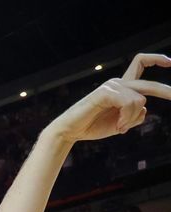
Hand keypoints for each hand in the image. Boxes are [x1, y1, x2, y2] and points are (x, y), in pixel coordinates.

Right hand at [46, 54, 170, 143]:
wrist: (70, 131)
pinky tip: (118, 125)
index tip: (170, 62)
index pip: (140, 64)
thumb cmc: (92, 127)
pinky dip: (127, 117)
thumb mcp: (121, 123)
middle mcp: (118, 83)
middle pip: (149, 84)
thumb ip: (135, 115)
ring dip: (132, 118)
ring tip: (120, 127)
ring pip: (140, 100)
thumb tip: (144, 108)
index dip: (156, 60)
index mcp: (122, 87)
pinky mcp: (106, 92)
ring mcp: (112, 86)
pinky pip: (130, 103)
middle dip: (166, 91)